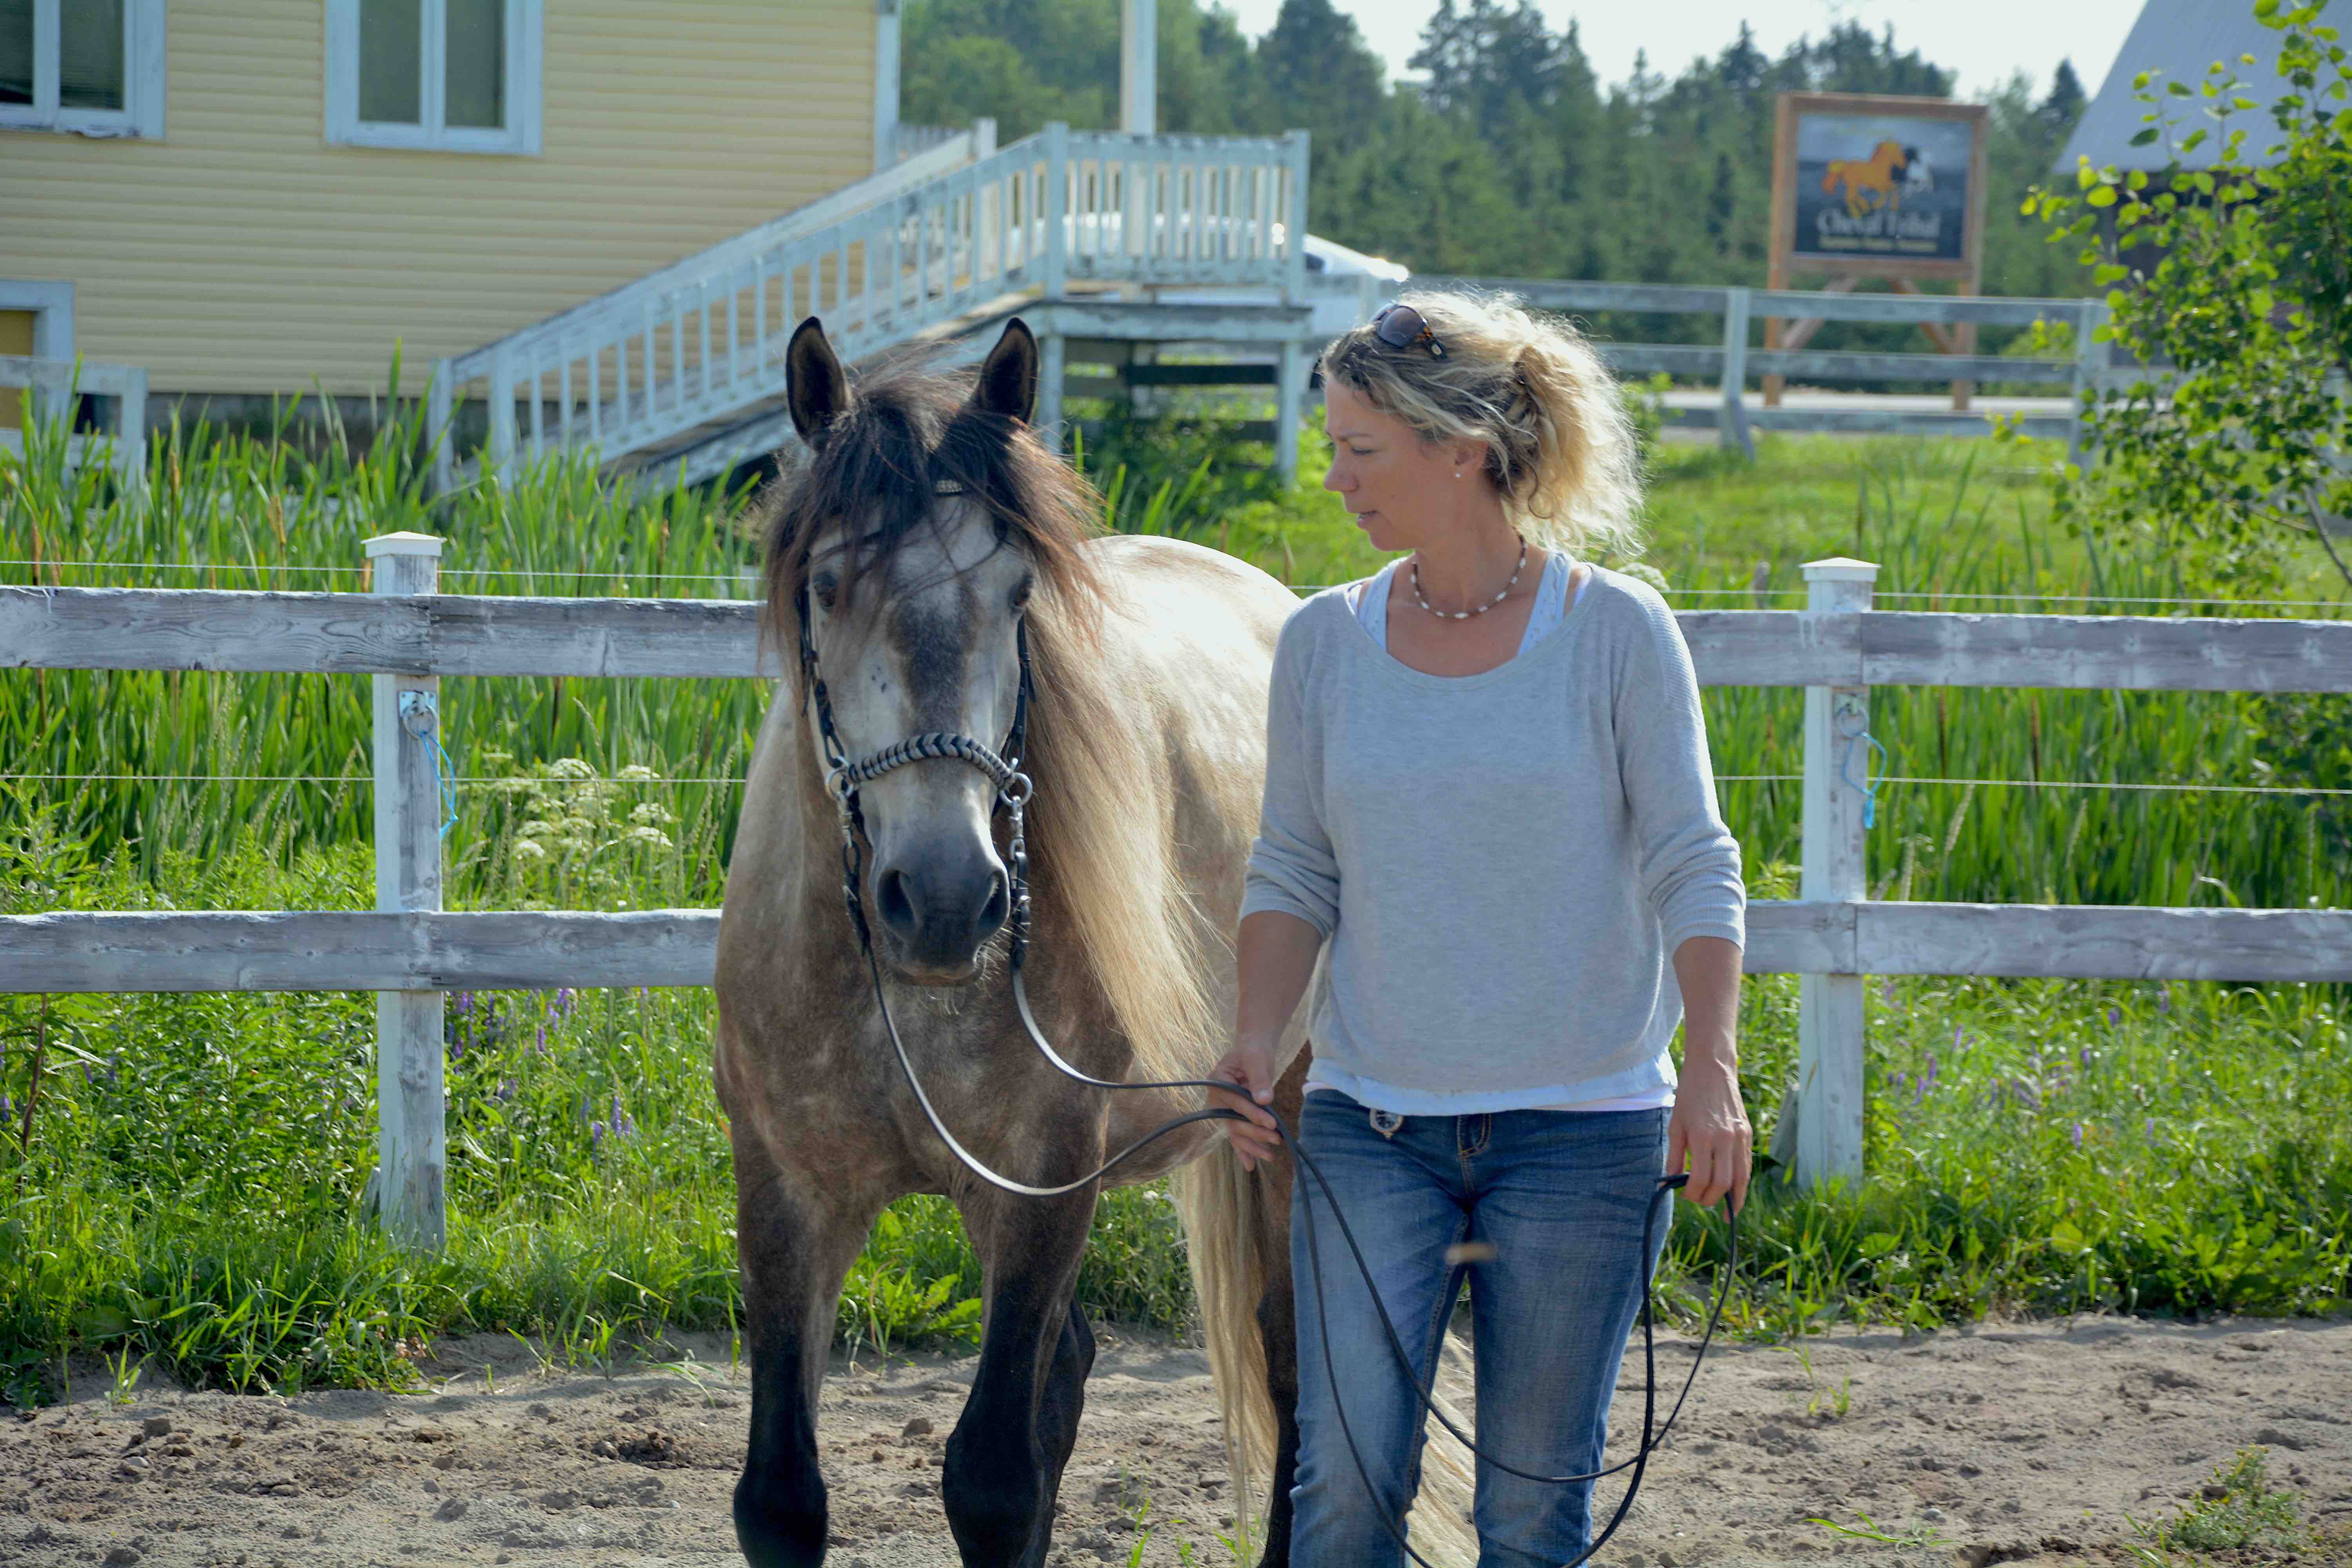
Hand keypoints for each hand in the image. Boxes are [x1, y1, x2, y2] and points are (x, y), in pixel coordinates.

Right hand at [1206, 1039, 1282, 1172]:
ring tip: (1270, 1157)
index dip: (1253, 1114)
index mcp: (1217, 1082)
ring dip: (1251, 1146)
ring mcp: (1224, 1109)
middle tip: (1276, 1139)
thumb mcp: (1257, 1059)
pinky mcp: (1234, 1115)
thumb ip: (1259, 1078)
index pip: (1235, 1103)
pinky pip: (1237, 1134)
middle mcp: (1217, 1099)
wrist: (1253, 1050)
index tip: (1272, 1124)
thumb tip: (1264, 1100)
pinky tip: (1251, 1164)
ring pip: (1235, 1132)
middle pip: (1234, 1121)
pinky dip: (1244, 1149)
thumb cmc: (1253, 1051)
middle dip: (1255, 1133)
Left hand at [1666, 1056, 1750, 1213]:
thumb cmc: (1689, 1096)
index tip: (1685, 1195)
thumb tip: (1667, 1183)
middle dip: (1711, 1198)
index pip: (1701, 1178)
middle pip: (1723, 1183)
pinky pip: (1747, 1165)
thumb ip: (1673, 1156)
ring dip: (1734, 1199)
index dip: (1693, 1193)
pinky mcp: (1748, 1134)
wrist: (1712, 1069)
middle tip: (1699, 1201)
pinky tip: (1736, 1193)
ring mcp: (1740, 1137)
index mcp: (1703, 1136)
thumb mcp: (1675, 1124)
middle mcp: (1725, 1139)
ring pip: (1742, 1178)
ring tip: (1727, 1213)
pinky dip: (1743, 1182)